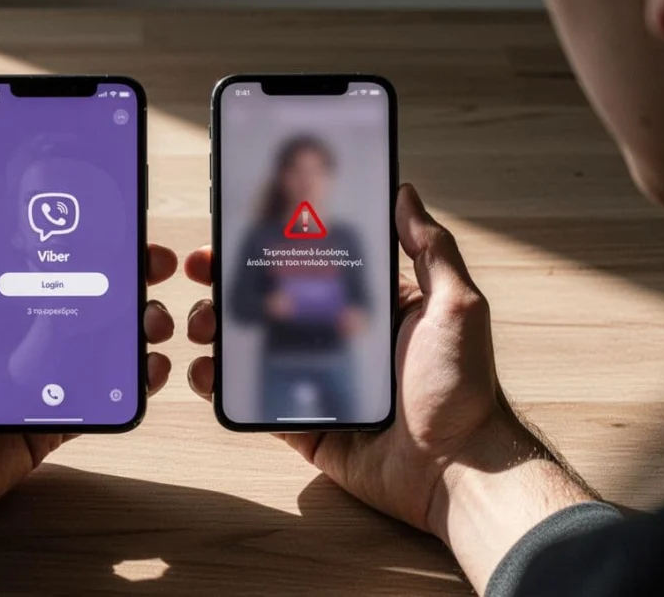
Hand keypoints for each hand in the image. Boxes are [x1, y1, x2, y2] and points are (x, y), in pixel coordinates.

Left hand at [0, 183, 176, 595]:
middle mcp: (7, 337)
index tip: (109, 219)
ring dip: (133, 328)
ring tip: (155, 319)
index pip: (33, 259)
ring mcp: (31, 380)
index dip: (73, 238)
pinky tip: (151, 367)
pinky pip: (97, 397)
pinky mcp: (47, 422)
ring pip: (96, 345)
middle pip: (77, 297)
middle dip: (120, 279)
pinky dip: (129, 383)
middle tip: (153, 265)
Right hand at [185, 184, 594, 590]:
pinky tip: (206, 370)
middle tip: (202, 272)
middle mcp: (342, 340)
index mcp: (374, 308)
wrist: (458, 470)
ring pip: (257, 348)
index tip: (241, 225)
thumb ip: (430, 248)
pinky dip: (224, 387)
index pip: (315, 265)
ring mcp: (320, 382)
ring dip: (220, 330)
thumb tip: (405, 192)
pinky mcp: (306, 424)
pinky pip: (255, 401)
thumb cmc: (463, 388)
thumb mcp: (455, 306)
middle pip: (275, 302)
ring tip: (201, 323)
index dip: (276, 245)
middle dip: (233, 284)